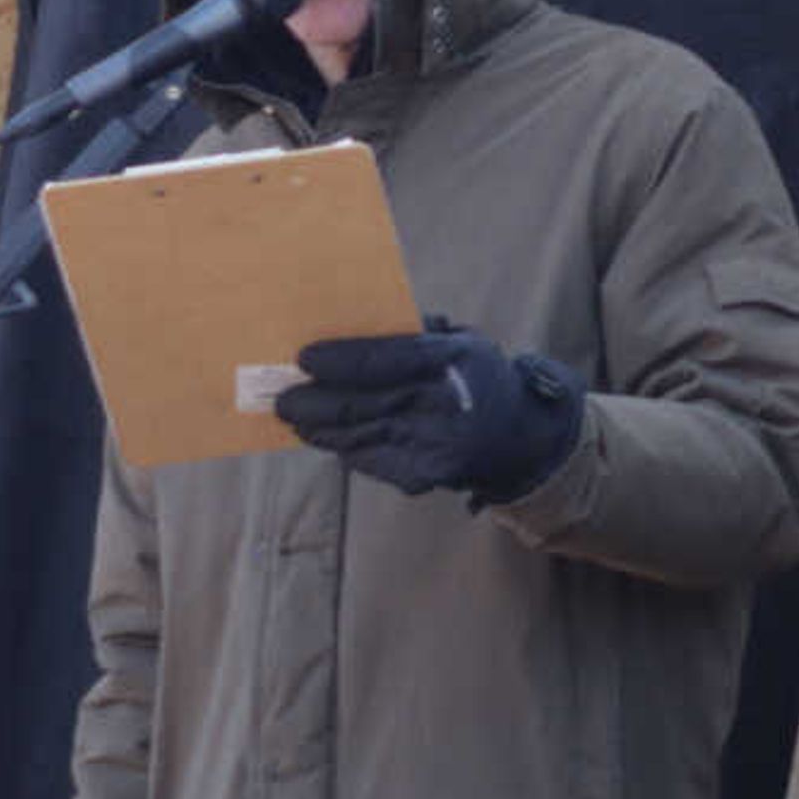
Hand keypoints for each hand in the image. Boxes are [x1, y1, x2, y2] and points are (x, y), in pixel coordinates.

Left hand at [276, 323, 582, 500]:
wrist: (516, 434)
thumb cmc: (475, 375)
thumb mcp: (459, 339)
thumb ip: (412, 333)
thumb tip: (350, 324)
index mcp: (453, 359)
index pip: (384, 359)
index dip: (339, 360)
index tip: (303, 358)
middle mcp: (443, 404)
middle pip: (361, 402)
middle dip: (314, 400)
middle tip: (281, 395)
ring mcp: (433, 445)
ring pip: (357, 435)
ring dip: (319, 427)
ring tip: (294, 417)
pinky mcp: (423, 475)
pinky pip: (370, 460)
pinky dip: (343, 447)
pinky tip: (324, 436)